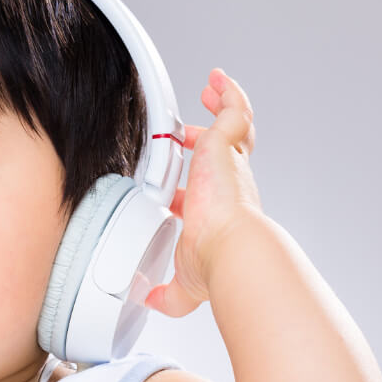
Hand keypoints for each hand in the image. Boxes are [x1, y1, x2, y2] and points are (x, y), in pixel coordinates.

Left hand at [144, 68, 262, 316]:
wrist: (231, 248)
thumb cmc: (215, 262)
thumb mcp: (184, 281)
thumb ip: (167, 295)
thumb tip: (147, 301)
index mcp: (218, 211)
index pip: (204, 190)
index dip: (189, 182)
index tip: (175, 178)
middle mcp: (228, 184)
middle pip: (223, 154)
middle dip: (208, 137)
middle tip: (192, 125)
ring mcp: (230, 164)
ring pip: (234, 128)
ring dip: (223, 107)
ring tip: (212, 89)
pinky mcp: (227, 145)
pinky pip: (234, 111)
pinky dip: (228, 94)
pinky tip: (217, 81)